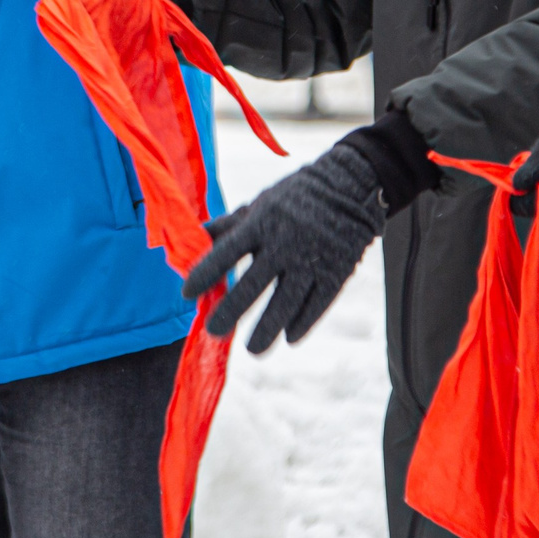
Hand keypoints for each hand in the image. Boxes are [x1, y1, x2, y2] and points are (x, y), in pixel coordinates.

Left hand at [182, 142, 385, 353]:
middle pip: (252, 286)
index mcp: (261, 223)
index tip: (187, 294)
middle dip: (230, 312)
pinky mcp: (337, 272)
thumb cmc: (297, 197)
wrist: (351, 187)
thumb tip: (195, 236)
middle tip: (215, 332)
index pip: (226, 253)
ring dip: (266, 330)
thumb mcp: (261, 203)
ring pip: (285, 303)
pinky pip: (316, 305)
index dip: (204, 274)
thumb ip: (230, 225)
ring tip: (252, 350)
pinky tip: (288, 338)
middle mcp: (284, 243)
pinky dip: (302, 323)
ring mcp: (312, 260)